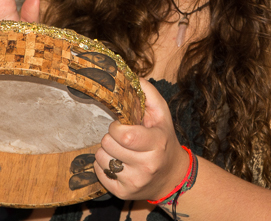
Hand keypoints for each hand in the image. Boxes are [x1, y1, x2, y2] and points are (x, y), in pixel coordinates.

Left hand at [94, 79, 189, 200]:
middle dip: (111, 137)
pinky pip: (99, 172)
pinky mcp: (123, 193)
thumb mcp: (162, 115)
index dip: (117, 128)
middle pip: (108, 145)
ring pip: (101, 158)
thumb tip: (130, 76)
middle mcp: (147, 166)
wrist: (171, 177)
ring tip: (120, 151)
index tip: (121, 126)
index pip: (126, 135)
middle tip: (122, 139)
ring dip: (106, 151)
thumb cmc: (163, 140)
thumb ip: (148, 93)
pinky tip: (118, 163)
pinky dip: (104, 166)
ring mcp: (135, 182)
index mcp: (156, 144)